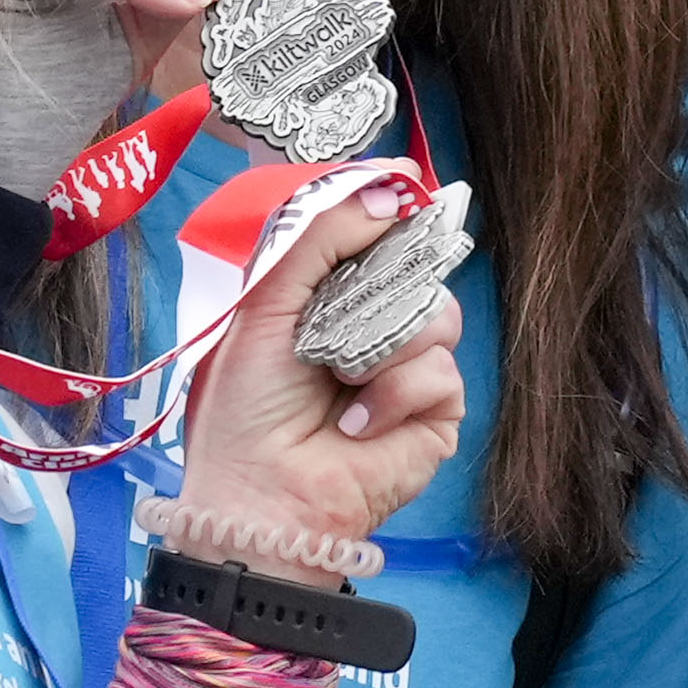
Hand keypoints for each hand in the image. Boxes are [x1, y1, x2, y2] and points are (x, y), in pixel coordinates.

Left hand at [187, 191, 469, 543]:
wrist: (263, 498)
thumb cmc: (245, 412)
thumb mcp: (264, 307)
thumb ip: (318, 240)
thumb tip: (388, 192)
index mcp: (329, 298)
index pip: (375, 236)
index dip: (387, 213)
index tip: (400, 190)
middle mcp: (374, 327)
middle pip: (417, 267)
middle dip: (380, 285)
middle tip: (340, 317)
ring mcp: (410, 368)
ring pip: (437, 314)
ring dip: (383, 347)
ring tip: (341, 382)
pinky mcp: (438, 411)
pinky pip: (441, 370)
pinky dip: (396, 393)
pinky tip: (359, 423)